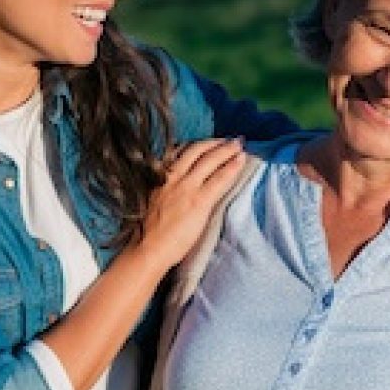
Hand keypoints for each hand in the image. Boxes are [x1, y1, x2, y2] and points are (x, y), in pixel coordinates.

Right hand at [137, 139, 246, 270]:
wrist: (149, 249)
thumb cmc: (148, 234)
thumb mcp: (151, 202)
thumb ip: (163, 189)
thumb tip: (174, 188)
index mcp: (160, 178)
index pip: (179, 153)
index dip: (196, 146)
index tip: (205, 143)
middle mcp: (173, 177)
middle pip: (196, 151)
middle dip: (214, 143)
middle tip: (229, 140)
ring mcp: (187, 188)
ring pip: (210, 160)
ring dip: (226, 149)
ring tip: (238, 145)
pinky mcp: (199, 201)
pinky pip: (220, 179)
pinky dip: (232, 167)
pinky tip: (241, 161)